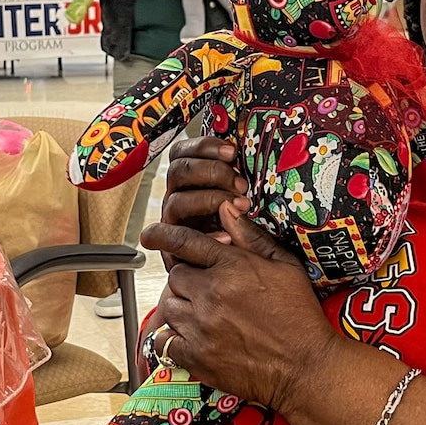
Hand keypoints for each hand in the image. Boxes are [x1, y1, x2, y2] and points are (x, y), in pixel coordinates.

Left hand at [141, 203, 334, 408]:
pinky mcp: (196, 356)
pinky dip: (175, 339)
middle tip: (209, 292)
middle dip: (189, 280)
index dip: (163, 235)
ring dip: (183, 308)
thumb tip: (226, 209)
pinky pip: (165, 340)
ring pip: (169, 306)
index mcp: (232, 267)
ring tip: (208, 317)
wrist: (305, 367)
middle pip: (176, 275)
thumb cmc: (299, 315)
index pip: (185, 241)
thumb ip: (251, 237)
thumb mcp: (285, 266)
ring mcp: (201, 326)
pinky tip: (196, 339)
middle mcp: (212, 293)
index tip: (150, 234)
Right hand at [158, 136, 248, 263]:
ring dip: (210, 200)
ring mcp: (175, 223)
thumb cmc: (243, 233)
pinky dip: (207, 234)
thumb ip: (239, 181)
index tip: (232, 152)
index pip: (182, 153)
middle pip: (178, 172)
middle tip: (241, 184)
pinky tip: (228, 236)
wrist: (233, 277)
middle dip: (211, 172)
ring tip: (241, 206)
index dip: (203, 147)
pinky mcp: (175, 250)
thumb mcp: (243, 201)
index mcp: (189, 182)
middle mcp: (178, 198)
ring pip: (176, 201)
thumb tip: (250, 156)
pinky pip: (180, 238)